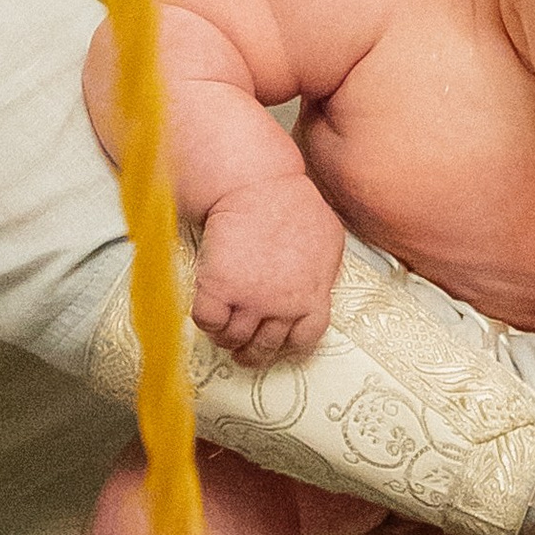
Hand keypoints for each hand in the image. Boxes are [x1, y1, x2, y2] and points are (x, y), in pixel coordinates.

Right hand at [189, 179, 342, 366]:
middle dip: (251, 350)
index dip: (286, 343)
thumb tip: (320, 289)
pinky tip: (208, 309)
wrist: (257, 183)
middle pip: (265, 346)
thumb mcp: (329, 241)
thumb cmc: (293, 203)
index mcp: (312, 297)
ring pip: (233, 338)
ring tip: (222, 326)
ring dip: (226, 336)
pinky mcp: (219, 288)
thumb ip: (325, 272)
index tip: (276, 341)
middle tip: (242, 346)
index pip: (304, 340)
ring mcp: (250, 299)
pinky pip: (208, 321)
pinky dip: (206, 321)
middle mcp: (282, 305)